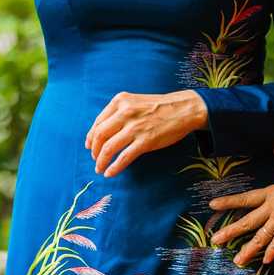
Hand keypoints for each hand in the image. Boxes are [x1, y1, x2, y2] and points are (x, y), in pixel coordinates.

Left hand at [86, 90, 208, 176]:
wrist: (184, 109)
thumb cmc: (159, 107)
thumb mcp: (135, 101)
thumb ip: (119, 113)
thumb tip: (104, 132)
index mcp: (120, 101)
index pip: (98, 122)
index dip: (91, 137)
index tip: (89, 146)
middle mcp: (125, 113)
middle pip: (100, 136)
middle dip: (94, 151)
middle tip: (95, 159)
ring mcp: (135, 127)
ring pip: (109, 148)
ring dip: (101, 161)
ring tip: (100, 169)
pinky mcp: (145, 141)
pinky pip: (124, 157)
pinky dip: (114, 167)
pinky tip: (110, 173)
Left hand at [209, 175, 273, 265]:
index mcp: (270, 194)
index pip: (245, 198)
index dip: (228, 202)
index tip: (212, 204)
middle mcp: (271, 207)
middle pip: (246, 221)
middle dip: (229, 231)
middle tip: (215, 240)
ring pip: (259, 238)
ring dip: (247, 250)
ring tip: (237, 260)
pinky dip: (271, 253)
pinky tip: (265, 261)